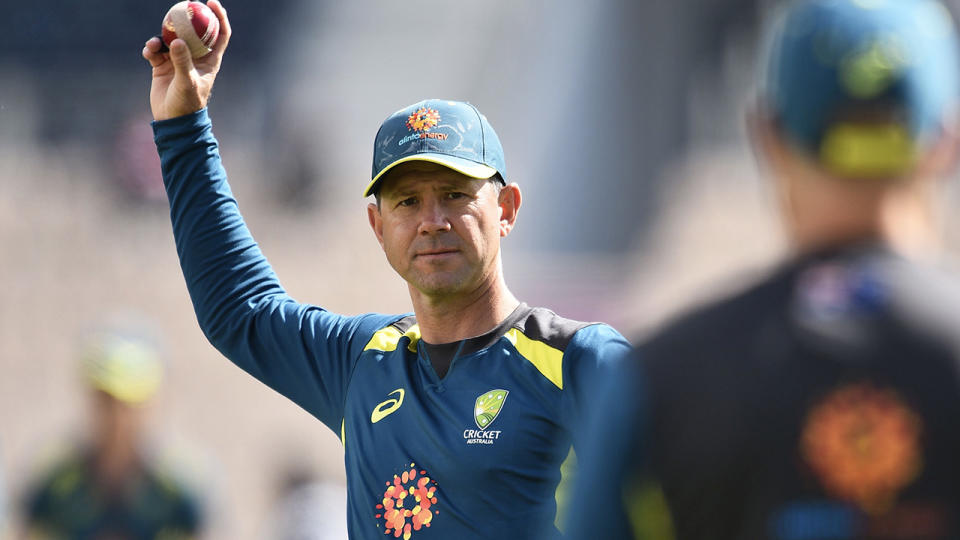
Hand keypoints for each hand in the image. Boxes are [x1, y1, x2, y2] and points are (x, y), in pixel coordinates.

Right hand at [142, 0, 231, 120]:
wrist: (172, 120)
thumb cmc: (187, 104)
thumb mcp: (187, 82)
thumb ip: (182, 61)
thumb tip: (176, 40)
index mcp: (209, 60)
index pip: (220, 34)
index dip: (219, 17)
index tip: (212, 2)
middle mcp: (195, 57)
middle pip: (194, 31)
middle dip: (187, 18)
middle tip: (179, 6)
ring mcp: (178, 60)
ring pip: (171, 39)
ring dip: (162, 37)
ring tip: (154, 44)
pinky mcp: (163, 65)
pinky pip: (156, 50)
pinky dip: (151, 48)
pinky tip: (148, 51)